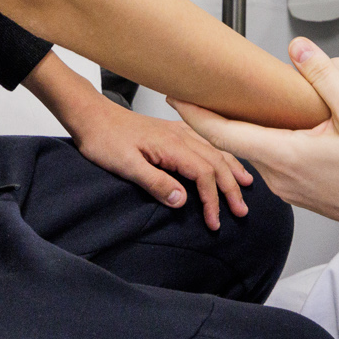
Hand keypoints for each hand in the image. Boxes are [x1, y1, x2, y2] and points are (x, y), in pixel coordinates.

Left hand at [63, 97, 252, 230]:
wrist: (92, 116)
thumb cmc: (104, 140)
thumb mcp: (125, 166)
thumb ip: (155, 183)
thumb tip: (183, 201)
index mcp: (172, 146)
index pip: (204, 175)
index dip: (213, 200)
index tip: (214, 222)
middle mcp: (181, 136)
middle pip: (217, 163)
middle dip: (231, 189)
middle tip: (241, 211)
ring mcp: (179, 132)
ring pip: (215, 151)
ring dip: (232, 170)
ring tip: (246, 185)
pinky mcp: (173, 132)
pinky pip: (206, 144)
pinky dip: (221, 155)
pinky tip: (226, 158)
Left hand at [175, 38, 338, 245]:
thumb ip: (324, 77)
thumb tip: (297, 48)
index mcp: (285, 156)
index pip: (223, 134)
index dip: (194, 112)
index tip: (172, 94)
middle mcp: (281, 178)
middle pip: (237, 142)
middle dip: (218, 115)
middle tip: (205, 86)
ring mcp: (292, 189)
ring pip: (259, 152)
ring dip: (247, 128)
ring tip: (241, 100)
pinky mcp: (306, 193)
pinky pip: (276, 163)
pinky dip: (269, 141)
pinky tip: (283, 126)